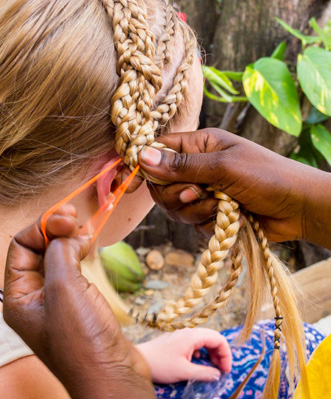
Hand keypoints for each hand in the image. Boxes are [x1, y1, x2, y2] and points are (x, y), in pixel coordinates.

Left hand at [3, 205, 149, 391]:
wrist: (112, 378)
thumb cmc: (83, 341)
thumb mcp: (64, 289)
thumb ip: (59, 252)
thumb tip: (67, 235)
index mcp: (18, 298)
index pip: (20, 247)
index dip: (42, 227)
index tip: (69, 218)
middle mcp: (32, 300)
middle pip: (36, 251)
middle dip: (54, 231)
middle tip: (76, 218)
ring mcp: (56, 304)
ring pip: (56, 260)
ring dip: (68, 242)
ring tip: (86, 232)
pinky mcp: (78, 307)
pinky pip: (73, 273)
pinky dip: (80, 256)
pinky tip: (91, 249)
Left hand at [136, 328, 230, 383]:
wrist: (138, 360)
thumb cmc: (160, 365)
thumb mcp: (184, 372)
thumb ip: (204, 373)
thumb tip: (218, 375)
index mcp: (192, 336)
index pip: (219, 339)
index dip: (226, 354)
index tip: (226, 370)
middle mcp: (188, 332)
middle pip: (213, 338)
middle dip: (221, 354)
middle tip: (222, 370)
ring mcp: (182, 335)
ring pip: (204, 340)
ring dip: (211, 353)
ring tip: (212, 368)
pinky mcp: (176, 341)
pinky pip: (195, 343)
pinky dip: (202, 352)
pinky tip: (198, 363)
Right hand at [139, 128, 330, 244]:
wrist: (299, 208)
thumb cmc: (267, 176)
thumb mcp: (223, 167)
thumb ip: (182, 166)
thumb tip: (142, 157)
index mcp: (199, 146)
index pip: (159, 152)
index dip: (142, 165)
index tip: (127, 184)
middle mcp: (197, 168)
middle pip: (162, 186)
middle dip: (177, 196)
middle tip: (199, 194)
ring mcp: (204, 193)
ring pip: (177, 209)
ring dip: (197, 212)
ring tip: (223, 207)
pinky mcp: (212, 215)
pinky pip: (194, 224)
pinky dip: (210, 224)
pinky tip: (231, 219)